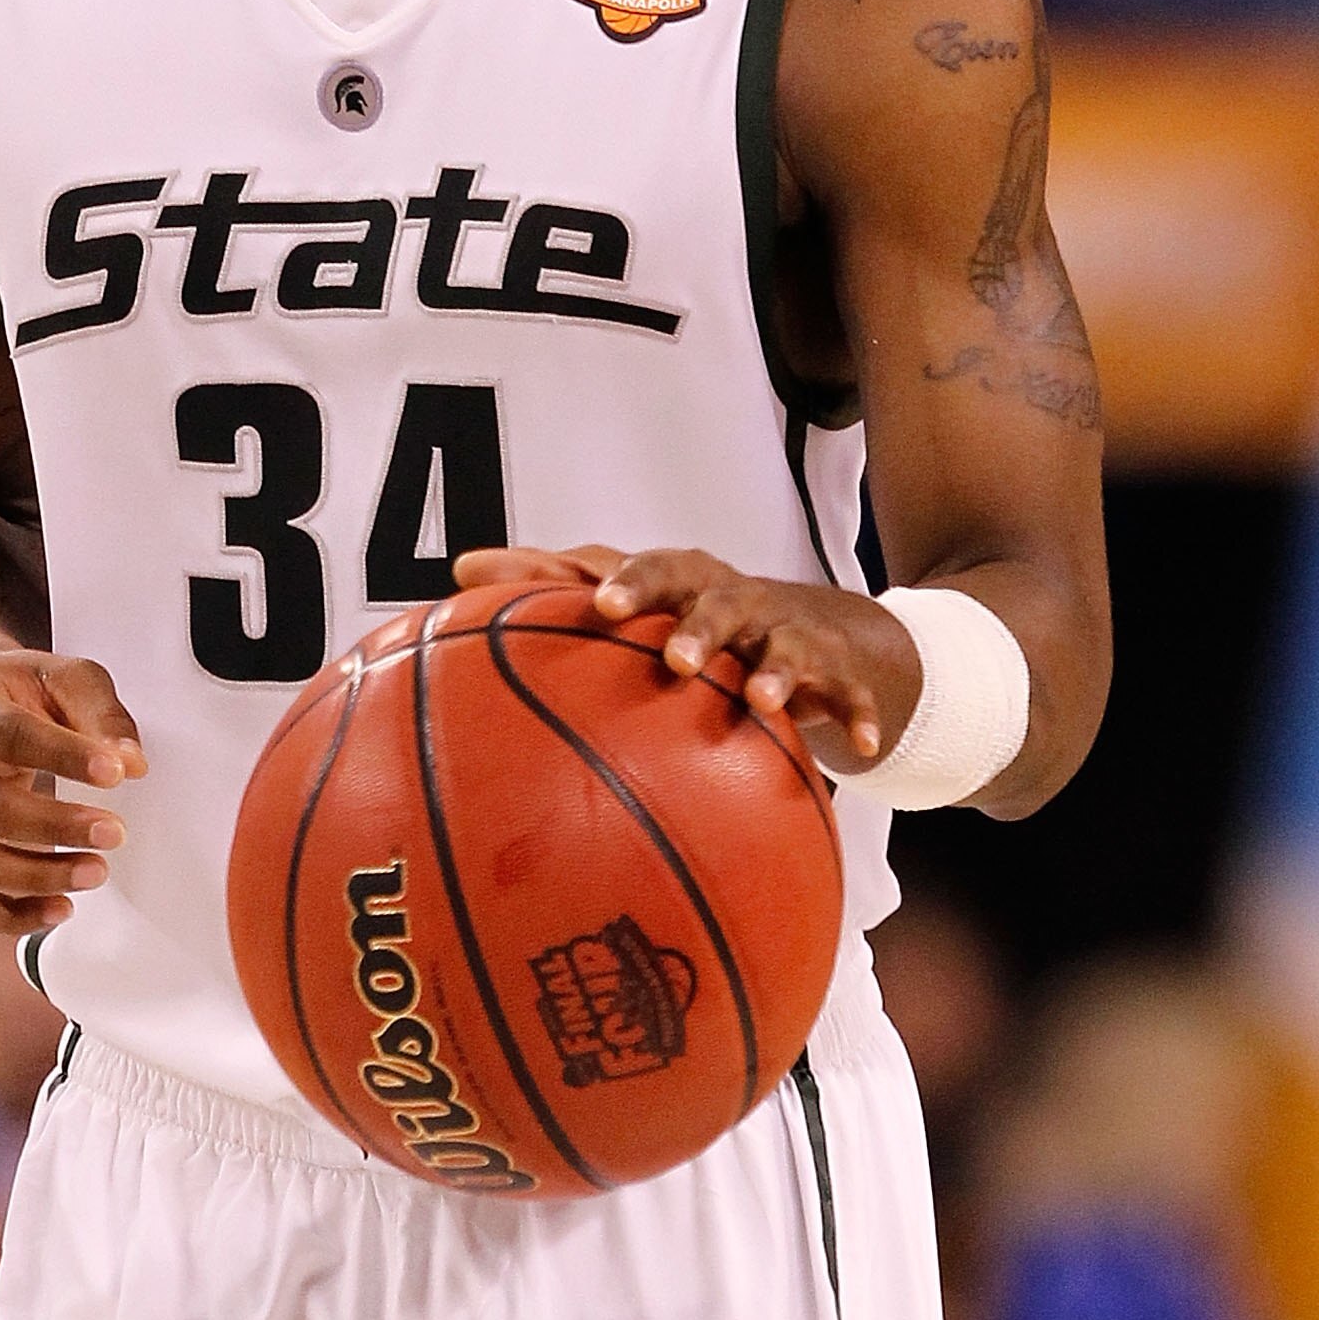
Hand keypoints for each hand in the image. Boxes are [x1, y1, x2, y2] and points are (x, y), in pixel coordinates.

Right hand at [0, 648, 146, 931]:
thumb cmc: (18, 691)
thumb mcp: (65, 678)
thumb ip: (101, 715)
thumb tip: (130, 764)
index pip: (10, 735)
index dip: (65, 757)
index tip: (116, 773)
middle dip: (55, 828)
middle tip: (113, 833)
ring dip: (38, 877)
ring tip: (95, 871)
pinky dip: (12, 915)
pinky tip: (60, 908)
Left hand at [454, 543, 921, 777]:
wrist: (814, 629)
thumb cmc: (694, 615)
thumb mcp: (634, 599)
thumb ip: (549, 583)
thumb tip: (458, 568)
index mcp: (683, 581)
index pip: (651, 569)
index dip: (630, 584)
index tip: (600, 606)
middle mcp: (736, 599)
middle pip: (718, 599)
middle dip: (699, 625)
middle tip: (673, 659)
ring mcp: (787, 634)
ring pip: (786, 645)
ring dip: (776, 669)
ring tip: (764, 697)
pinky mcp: (834, 672)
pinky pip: (850, 695)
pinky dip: (857, 717)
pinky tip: (859, 751)